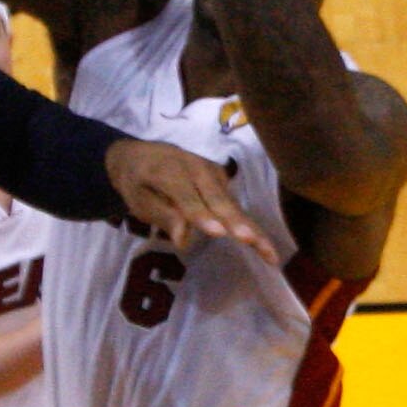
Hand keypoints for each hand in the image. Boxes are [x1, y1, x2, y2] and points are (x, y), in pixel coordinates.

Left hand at [106, 138, 276, 265]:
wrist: (140, 154)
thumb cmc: (137, 182)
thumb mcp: (138, 200)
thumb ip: (162, 215)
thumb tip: (183, 239)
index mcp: (168, 171)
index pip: (187, 196)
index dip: (202, 214)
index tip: (218, 233)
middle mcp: (195, 168)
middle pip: (218, 200)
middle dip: (237, 222)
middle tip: (253, 242)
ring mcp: (212, 171)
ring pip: (232, 205)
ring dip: (252, 228)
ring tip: (269, 252)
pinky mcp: (222, 178)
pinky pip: (234, 204)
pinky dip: (248, 224)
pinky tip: (263, 245)